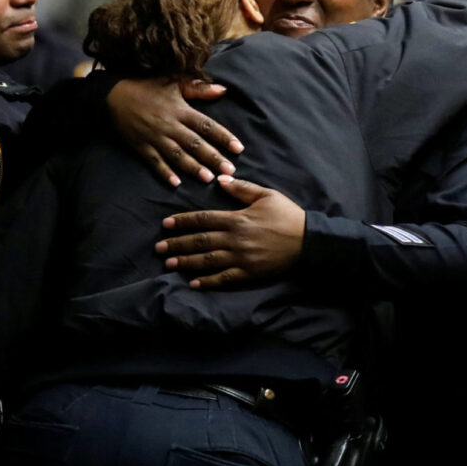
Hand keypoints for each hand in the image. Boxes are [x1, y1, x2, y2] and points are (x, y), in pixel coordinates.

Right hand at [107, 78, 243, 185]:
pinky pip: (154, 162)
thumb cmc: (147, 87)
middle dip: (213, 158)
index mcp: (180, 110)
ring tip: (208, 179)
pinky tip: (175, 183)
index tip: (238, 148)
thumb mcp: (173, 81)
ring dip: (193, 168)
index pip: (206, 125)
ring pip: (177, 155)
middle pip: (195, 143)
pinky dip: (164, 172)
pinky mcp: (141, 146)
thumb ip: (198, 88)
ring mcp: (155, 137)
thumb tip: (223, 90)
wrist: (113, 94)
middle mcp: (170, 125)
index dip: (223, 137)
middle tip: (229, 171)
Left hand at [156, 175, 304, 287]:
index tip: (166, 224)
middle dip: (177, 244)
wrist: (307, 241)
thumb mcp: (266, 195)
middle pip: (200, 241)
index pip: (203, 219)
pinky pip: (224, 278)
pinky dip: (207, 282)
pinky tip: (193, 284)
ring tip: (169, 264)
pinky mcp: (248, 273)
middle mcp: (234, 239)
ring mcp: (241, 258)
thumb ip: (242, 188)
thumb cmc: (287, 215)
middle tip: (159, 249)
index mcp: (237, 218)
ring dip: (186, 262)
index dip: (183, 221)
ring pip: (207, 260)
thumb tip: (220, 181)